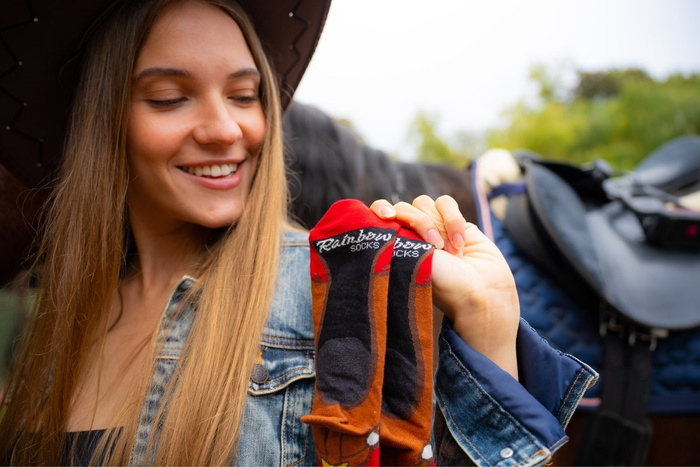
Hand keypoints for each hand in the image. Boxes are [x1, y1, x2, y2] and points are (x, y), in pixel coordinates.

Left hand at [370, 195, 519, 378]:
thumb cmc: (441, 284)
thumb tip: (382, 216)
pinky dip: (453, 220)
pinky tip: (461, 243)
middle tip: (435, 247)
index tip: (386, 217)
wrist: (478, 292)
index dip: (380, 209)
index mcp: (395, 247)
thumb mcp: (411, 260)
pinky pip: (446, 203)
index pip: (379, 216)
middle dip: (419, 223)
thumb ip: (395, 236)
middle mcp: (411, 236)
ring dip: (438, 224)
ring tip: (451, 251)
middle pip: (403, 207)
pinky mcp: (455, 222)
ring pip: (424, 202)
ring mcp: (433, 227)